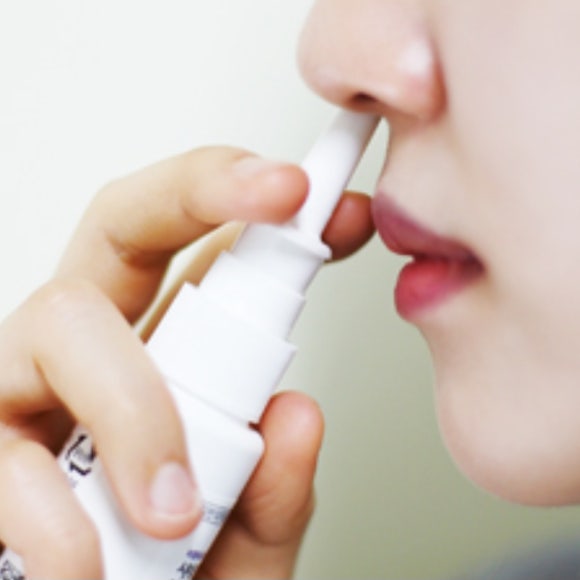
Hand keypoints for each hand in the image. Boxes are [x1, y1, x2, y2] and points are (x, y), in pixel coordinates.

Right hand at [0, 146, 374, 578]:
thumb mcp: (243, 546)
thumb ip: (274, 491)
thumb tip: (297, 417)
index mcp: (162, 360)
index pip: (205, 254)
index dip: (259, 209)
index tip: (328, 200)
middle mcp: (89, 355)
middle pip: (125, 223)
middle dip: (200, 192)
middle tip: (284, 194)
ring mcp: (20, 392)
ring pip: (63, 318)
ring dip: (137, 409)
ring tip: (175, 516)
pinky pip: (2, 456)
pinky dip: (56, 520)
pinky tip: (85, 570)